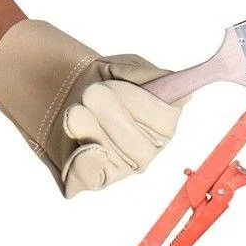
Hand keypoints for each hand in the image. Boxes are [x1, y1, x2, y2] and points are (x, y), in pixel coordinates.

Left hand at [0, 20, 183, 197]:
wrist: (62, 93)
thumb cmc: (101, 82)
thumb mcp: (125, 67)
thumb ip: (150, 76)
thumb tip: (183, 95)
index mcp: (163, 124)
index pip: (164, 120)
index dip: (135, 101)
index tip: (109, 83)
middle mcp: (148, 150)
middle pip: (140, 145)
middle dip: (109, 113)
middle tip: (89, 93)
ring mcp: (123, 168)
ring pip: (115, 158)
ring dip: (90, 129)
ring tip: (74, 110)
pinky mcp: (93, 178)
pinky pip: (91, 177)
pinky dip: (84, 162)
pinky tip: (80, 147)